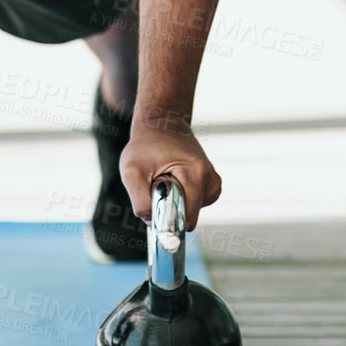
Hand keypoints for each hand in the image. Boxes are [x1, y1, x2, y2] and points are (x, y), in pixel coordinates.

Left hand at [119, 110, 221, 230]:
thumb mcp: (132, 171)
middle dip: (171, 209)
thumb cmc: (145, 145)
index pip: (188, 218)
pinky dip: (183, 197)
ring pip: (193, 211)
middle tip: (156, 186)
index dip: (169, 220)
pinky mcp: (211, 182)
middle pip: (190, 216)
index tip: (155, 207)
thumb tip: (153, 223)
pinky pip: (196, 203)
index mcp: (197, 175)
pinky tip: (173, 180)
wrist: (160, 123)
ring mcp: (213, 180)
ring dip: (177, 202)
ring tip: (164, 179)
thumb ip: (140, 200)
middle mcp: (210, 179)